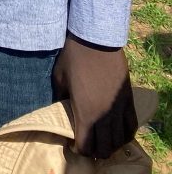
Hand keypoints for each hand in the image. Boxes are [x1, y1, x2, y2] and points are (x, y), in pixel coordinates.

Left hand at [52, 34, 136, 157]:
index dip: (79, 150)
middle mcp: (104, 116)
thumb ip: (59, 98)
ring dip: (111, 144)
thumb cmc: (74, 57)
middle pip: (105, 148)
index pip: (86, 146)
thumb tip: (59, 109)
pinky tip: (118, 131)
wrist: (95, 39)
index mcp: (85, 113)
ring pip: (120, 141)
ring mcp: (119, 109)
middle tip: (88, 144)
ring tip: (103, 139)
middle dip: (95, 151)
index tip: (73, 144)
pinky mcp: (128, 100)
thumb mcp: (59, 78)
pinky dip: (125, 134)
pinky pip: (132, 126)